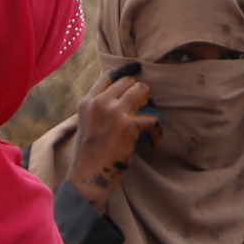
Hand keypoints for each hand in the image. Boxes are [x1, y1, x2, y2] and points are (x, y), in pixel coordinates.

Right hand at [62, 75, 155, 195]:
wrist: (88, 175)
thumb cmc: (88, 155)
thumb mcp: (85, 124)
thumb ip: (97, 109)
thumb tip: (117, 101)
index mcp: (88, 101)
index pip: (109, 76)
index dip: (126, 71)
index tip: (137, 67)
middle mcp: (100, 102)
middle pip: (128, 81)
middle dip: (140, 91)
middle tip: (145, 105)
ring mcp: (114, 112)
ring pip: (142, 89)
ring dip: (150, 102)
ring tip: (149, 118)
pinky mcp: (128, 125)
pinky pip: (153, 118)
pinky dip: (157, 131)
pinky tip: (155, 141)